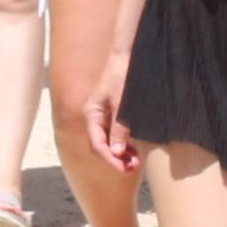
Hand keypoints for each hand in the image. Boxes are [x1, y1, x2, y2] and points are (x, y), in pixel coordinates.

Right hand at [83, 56, 138, 176]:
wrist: (128, 57)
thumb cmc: (123, 76)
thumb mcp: (123, 103)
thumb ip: (119, 127)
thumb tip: (117, 153)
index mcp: (91, 115)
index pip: (97, 145)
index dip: (111, 159)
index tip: (125, 169)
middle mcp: (96, 119)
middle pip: (102, 147)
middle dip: (116, 160)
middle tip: (133, 169)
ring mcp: (105, 118)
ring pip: (110, 144)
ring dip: (121, 156)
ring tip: (135, 164)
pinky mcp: (115, 117)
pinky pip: (117, 137)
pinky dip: (125, 146)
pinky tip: (135, 152)